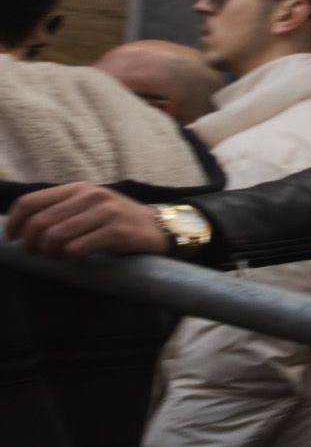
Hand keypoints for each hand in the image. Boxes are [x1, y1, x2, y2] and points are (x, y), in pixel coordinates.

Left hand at [5, 183, 169, 260]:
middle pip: (40, 223)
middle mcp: (91, 196)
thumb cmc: (117, 221)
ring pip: (55, 237)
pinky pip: (76, 249)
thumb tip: (22, 228)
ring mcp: (105, 212)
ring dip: (49, 253)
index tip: (12, 239)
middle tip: (37, 254)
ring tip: (56, 257)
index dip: (14, 223)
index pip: (30, 202)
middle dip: (31, 244)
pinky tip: (75, 258)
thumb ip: (61, 211)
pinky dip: (69, 258)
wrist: (160, 228)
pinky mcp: (116, 231)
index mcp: (78, 188)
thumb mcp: (90, 207)